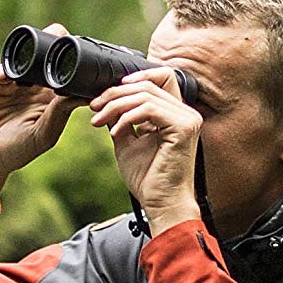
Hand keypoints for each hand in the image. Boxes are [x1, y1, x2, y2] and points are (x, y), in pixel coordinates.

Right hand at [0, 37, 76, 224]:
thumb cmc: (17, 151)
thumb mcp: (43, 135)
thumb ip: (59, 113)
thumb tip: (82, 94)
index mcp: (53, 100)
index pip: (68, 77)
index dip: (77, 66)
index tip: (86, 59)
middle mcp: (36, 88)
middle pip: (49, 60)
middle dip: (57, 48)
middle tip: (64, 42)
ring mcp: (16, 83)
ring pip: (28, 59)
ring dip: (34, 50)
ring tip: (42, 47)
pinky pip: (5, 68)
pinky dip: (9, 67)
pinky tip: (12, 74)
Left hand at [91, 65, 200, 234]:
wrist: (161, 204)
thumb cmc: (148, 179)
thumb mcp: (127, 142)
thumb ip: (121, 119)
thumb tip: (106, 101)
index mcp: (176, 114)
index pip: (160, 77)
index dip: (134, 78)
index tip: (106, 95)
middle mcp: (186, 112)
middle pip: (148, 84)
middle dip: (115, 94)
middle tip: (94, 108)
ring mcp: (188, 119)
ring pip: (146, 94)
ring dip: (116, 106)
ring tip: (99, 121)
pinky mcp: (184, 127)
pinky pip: (150, 109)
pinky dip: (127, 117)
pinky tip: (115, 131)